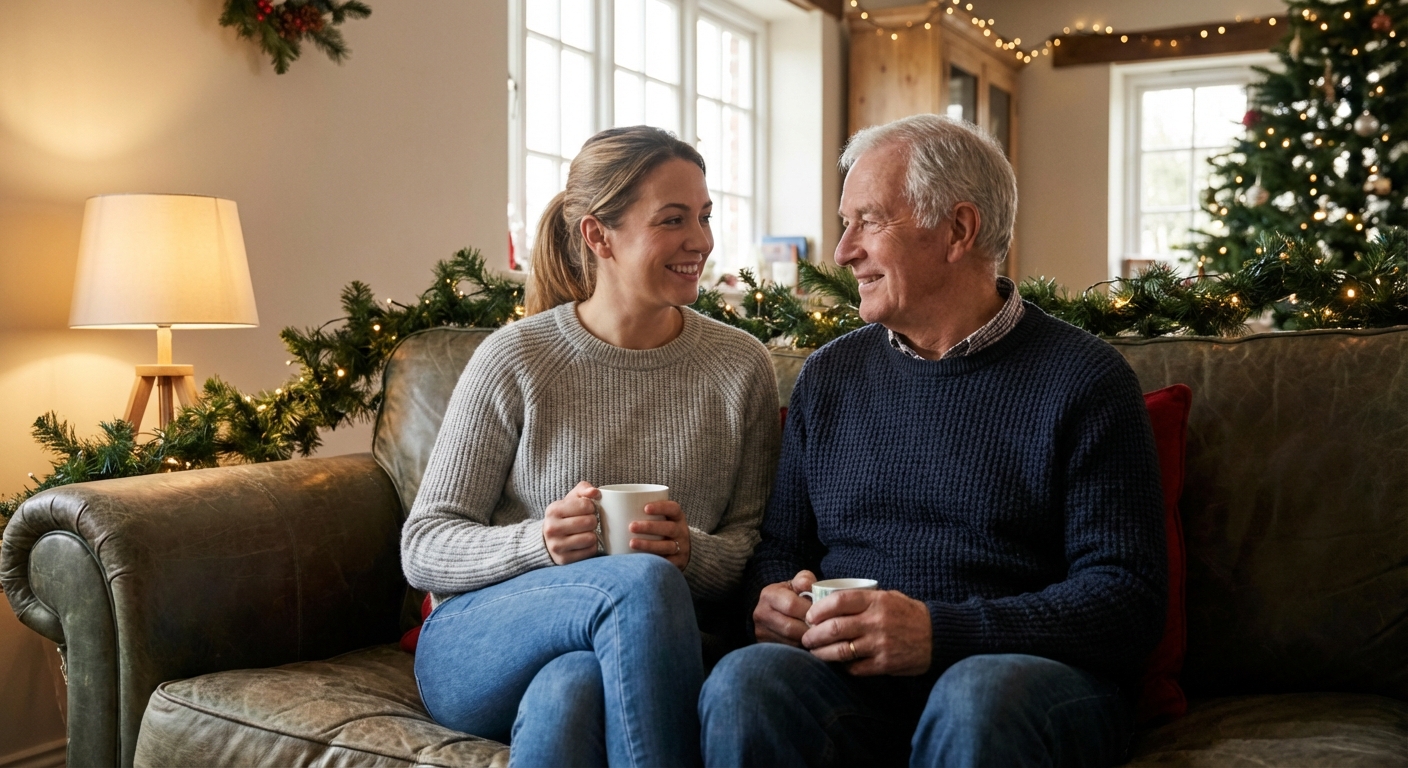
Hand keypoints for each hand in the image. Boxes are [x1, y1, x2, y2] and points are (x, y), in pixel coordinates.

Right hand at [542, 481, 600, 564]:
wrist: (547, 540)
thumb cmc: (564, 516)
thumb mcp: (570, 499)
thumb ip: (583, 489)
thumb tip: (595, 492)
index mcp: (553, 510)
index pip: (586, 505)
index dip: (591, 507)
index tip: (587, 510)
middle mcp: (551, 528)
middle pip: (589, 522)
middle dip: (593, 521)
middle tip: (587, 522)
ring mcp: (556, 546)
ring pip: (590, 538)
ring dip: (592, 535)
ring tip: (585, 532)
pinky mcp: (564, 559)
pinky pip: (590, 551)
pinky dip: (591, 547)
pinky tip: (583, 544)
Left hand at [628, 500, 689, 570]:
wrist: (682, 551)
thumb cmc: (662, 531)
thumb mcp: (662, 519)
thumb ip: (644, 513)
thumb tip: (612, 501)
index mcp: (677, 517)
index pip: (673, 509)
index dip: (661, 507)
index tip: (645, 508)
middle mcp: (681, 532)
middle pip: (669, 528)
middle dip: (650, 527)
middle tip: (631, 526)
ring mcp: (681, 548)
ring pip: (667, 546)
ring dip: (649, 544)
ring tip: (631, 543)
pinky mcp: (678, 563)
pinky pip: (667, 563)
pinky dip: (654, 561)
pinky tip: (641, 560)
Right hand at [752, 570, 817, 646]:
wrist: (771, 611)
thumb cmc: (789, 595)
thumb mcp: (796, 584)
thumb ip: (805, 580)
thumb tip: (812, 586)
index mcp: (769, 595)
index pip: (791, 605)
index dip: (810, 610)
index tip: (824, 613)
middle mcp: (761, 614)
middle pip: (790, 627)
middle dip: (810, 629)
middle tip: (825, 629)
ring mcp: (760, 632)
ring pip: (789, 642)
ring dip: (807, 641)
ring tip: (819, 637)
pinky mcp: (765, 646)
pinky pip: (787, 651)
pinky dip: (801, 649)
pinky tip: (810, 644)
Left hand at [801, 590, 931, 675]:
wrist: (937, 636)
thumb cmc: (908, 614)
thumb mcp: (887, 597)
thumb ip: (862, 599)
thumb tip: (829, 602)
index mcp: (876, 601)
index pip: (838, 601)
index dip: (818, 610)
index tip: (809, 616)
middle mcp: (876, 622)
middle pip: (834, 628)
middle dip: (813, 635)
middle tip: (806, 638)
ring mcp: (880, 644)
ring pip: (840, 650)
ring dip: (822, 653)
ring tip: (814, 652)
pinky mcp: (884, 664)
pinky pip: (855, 668)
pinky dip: (843, 666)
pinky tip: (838, 663)